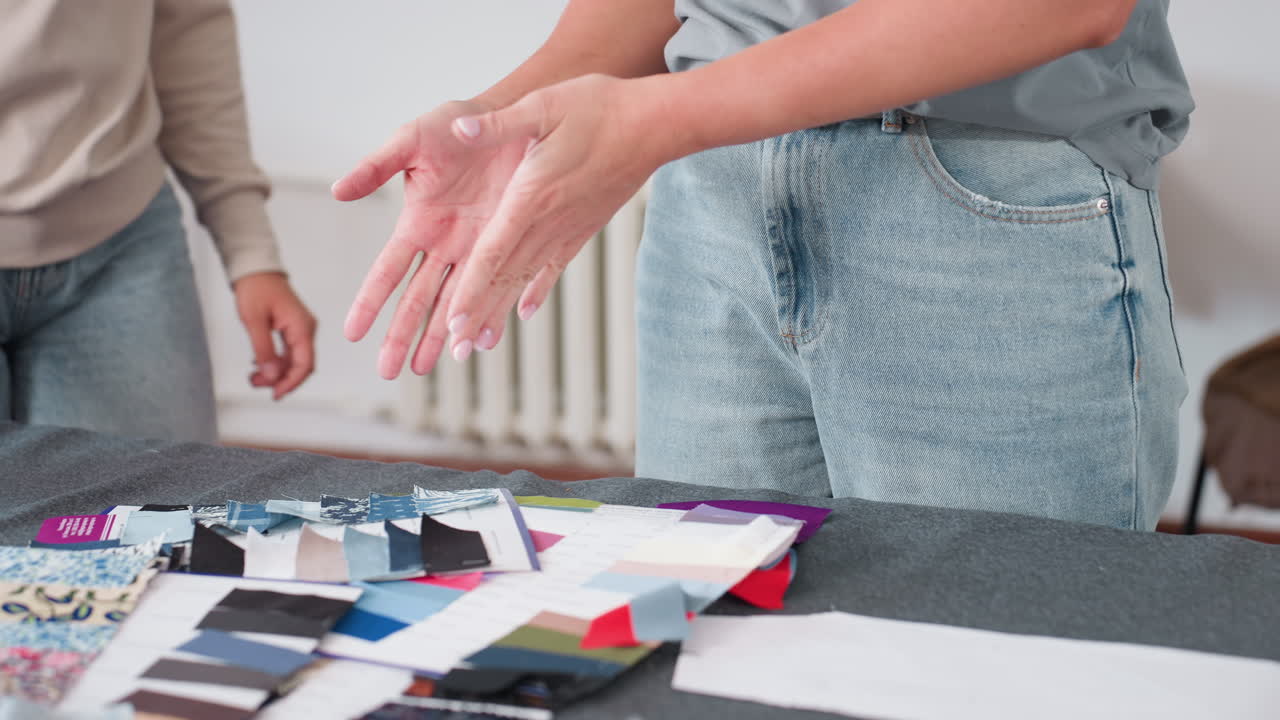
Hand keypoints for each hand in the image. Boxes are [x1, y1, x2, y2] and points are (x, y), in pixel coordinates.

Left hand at [233, 272, 316, 399]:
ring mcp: (301, 329)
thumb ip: (263, 350)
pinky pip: (290, 352)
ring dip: (277, 372)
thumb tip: (271, 376)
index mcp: (302, 326)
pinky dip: (276, 362)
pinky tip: (260, 365)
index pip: (305, 364)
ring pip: (295, 361)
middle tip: (257, 384)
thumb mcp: (254, 321)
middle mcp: (306, 329)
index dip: (291, 382)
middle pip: (301, 365)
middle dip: (281, 379)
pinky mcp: (294, 329)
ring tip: (254, 377)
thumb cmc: (256, 288)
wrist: (256, 270)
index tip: (276, 394)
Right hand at [331, 99, 527, 378]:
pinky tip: (479, 342)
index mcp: (417, 223)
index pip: (387, 272)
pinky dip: (489, 315)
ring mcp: (477, 249)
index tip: (351, 334)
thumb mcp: (410, 140)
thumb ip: (375, 167)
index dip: (369, 302)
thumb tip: (337, 191)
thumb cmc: (455, 124)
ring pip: (454, 303)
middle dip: (400, 336)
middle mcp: (445, 244)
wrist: (509, 117)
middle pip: (418, 299)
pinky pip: (499, 287)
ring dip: (440, 337)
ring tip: (424, 370)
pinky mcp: (508, 246)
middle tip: (387, 372)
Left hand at [440, 74, 671, 360]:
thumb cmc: (601, 107)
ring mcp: (568, 228)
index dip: (471, 288)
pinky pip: (554, 266)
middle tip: (455, 351)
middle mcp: (548, 221)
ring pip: (526, 278)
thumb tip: (459, 129)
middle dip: (478, 314)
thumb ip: (499, 123)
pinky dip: (537, 289)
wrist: (655, 125)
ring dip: (501, 310)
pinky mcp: (583, 226)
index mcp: (532, 194)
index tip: (453, 321)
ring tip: (480, 342)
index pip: (494, 251)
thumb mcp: (544, 105)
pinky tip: (525, 311)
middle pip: (505, 276)